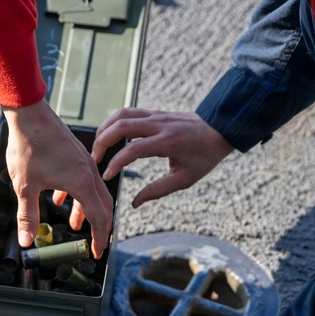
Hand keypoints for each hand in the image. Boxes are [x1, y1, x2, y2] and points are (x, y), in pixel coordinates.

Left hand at [2, 99, 111, 258]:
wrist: (29, 113)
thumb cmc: (29, 146)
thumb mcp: (25, 186)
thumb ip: (28, 215)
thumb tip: (26, 241)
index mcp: (81, 182)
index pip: (99, 217)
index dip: (99, 238)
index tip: (96, 253)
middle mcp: (89, 172)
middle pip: (102, 206)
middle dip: (98, 227)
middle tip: (92, 244)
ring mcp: (84, 162)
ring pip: (92, 192)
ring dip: (85, 210)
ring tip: (74, 224)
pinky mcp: (76, 155)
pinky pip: (83, 180)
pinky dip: (76, 194)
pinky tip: (58, 198)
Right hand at [91, 108, 233, 207]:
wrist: (220, 129)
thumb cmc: (204, 156)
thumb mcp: (184, 179)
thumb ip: (157, 191)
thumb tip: (135, 203)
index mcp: (168, 142)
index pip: (133, 150)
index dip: (116, 164)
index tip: (107, 177)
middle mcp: (159, 125)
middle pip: (121, 126)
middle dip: (102, 142)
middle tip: (94, 159)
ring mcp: (155, 115)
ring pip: (121, 114)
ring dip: (105, 129)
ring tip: (97, 146)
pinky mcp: (154, 112)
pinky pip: (128, 112)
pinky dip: (113, 122)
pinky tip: (108, 135)